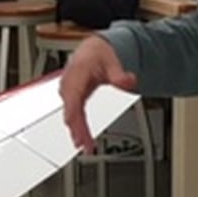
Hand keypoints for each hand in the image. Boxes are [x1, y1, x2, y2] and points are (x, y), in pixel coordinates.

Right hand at [58, 36, 136, 152]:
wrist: (92, 50)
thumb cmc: (98, 54)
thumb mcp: (112, 60)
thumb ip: (119, 74)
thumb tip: (128, 81)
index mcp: (75, 74)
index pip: (73, 102)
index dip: (77, 120)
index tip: (82, 133)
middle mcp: (68, 84)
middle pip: (71, 112)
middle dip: (77, 130)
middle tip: (86, 146)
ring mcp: (68, 91)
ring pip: (70, 115)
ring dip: (76, 131)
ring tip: (84, 145)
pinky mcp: (71, 97)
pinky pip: (73, 114)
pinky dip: (77, 126)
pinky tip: (81, 136)